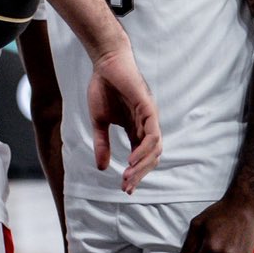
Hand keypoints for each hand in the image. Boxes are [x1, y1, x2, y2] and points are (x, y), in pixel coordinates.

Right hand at [86, 42, 161, 191]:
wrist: (105, 64)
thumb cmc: (103, 88)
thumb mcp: (99, 122)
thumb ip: (102, 143)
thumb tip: (102, 168)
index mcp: (135, 129)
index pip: (140, 157)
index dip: (135, 173)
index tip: (124, 188)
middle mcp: (146, 126)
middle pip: (151, 157)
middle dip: (140, 174)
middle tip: (127, 187)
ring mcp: (149, 118)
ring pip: (154, 149)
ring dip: (143, 165)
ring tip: (129, 176)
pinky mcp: (148, 109)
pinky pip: (152, 134)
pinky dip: (144, 149)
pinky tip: (133, 159)